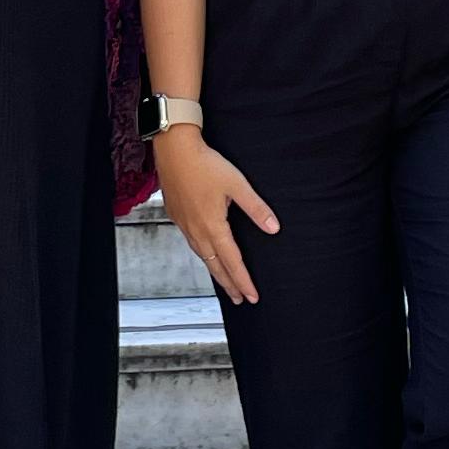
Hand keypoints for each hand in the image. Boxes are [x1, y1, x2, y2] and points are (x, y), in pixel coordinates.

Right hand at [155, 127, 278, 306]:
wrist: (174, 149)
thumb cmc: (205, 164)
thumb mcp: (237, 184)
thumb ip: (256, 208)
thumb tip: (274, 228)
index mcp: (213, 226)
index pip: (233, 262)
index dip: (244, 281)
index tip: (252, 296)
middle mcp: (197, 231)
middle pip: (216, 266)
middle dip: (229, 285)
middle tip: (241, 299)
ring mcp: (185, 225)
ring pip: (203, 257)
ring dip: (216, 272)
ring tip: (226, 283)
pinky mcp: (177, 216)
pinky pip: (192, 244)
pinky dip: (203, 256)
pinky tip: (207, 254)